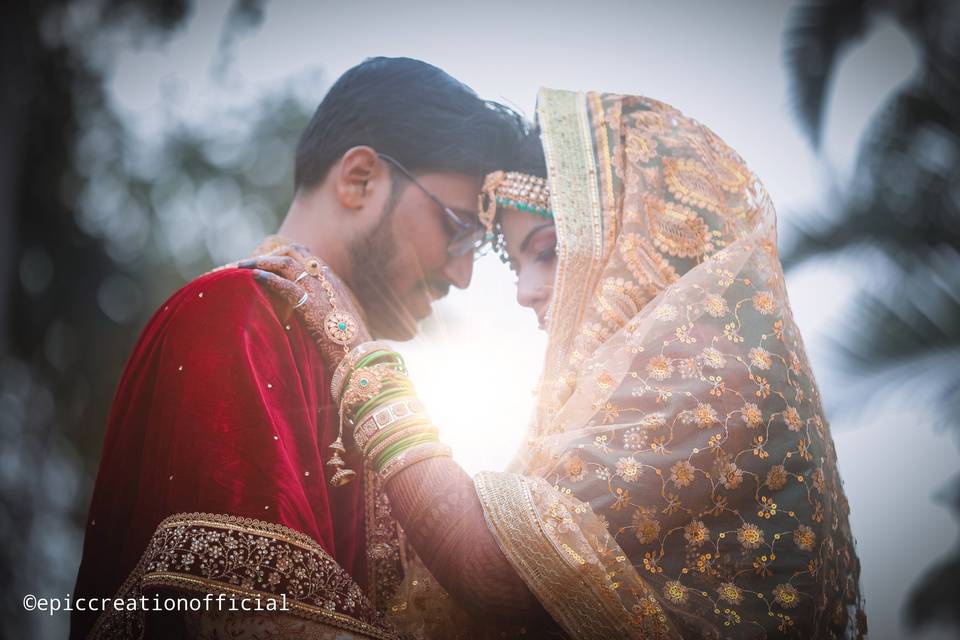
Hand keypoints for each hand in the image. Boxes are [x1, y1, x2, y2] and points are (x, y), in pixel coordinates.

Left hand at [238, 244, 371, 368]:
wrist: (359, 354)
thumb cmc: (349, 343)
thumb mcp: (337, 318)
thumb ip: (323, 309)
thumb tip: (308, 314)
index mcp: (332, 281)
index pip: (306, 255)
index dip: (284, 254)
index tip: (267, 260)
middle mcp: (326, 279)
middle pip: (294, 251)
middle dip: (270, 253)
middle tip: (249, 261)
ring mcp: (319, 289)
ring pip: (286, 263)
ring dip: (261, 261)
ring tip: (242, 266)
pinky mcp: (310, 303)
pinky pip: (283, 284)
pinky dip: (266, 277)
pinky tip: (252, 277)